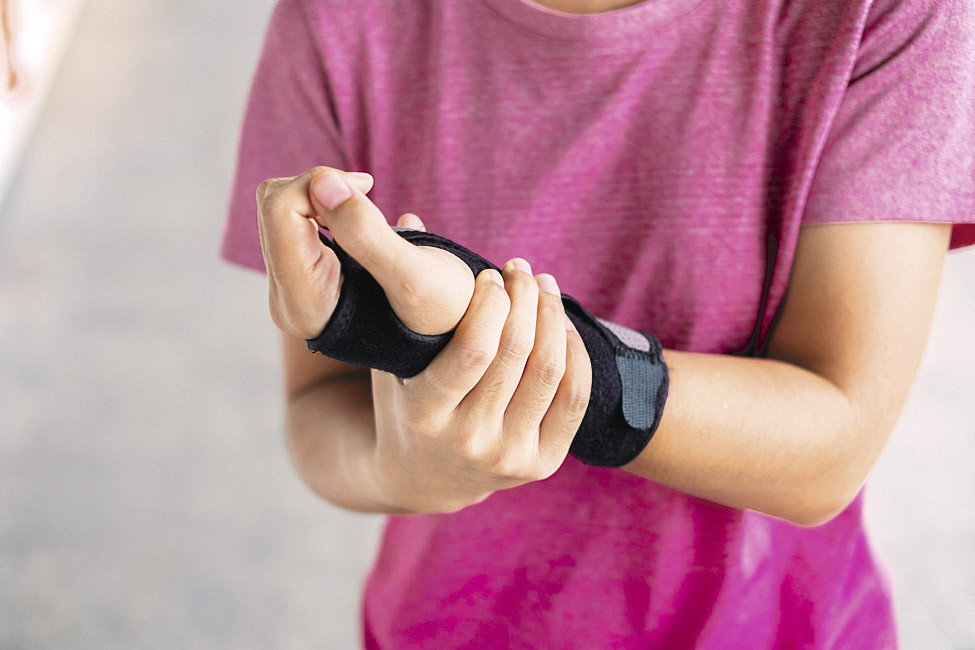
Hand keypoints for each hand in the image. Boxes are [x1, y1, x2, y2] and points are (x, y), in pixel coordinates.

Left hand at [256, 166, 474, 338]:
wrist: (453, 334)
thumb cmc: (445, 311)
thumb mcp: (416, 274)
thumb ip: (367, 232)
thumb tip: (320, 182)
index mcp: (306, 303)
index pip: (281, 209)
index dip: (323, 182)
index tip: (368, 188)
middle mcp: (289, 299)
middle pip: (275, 204)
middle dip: (322, 187)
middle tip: (369, 195)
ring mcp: (293, 289)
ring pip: (282, 208)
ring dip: (327, 198)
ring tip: (370, 218)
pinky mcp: (303, 276)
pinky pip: (294, 219)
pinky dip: (328, 209)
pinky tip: (363, 228)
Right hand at [370, 246, 592, 512]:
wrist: (422, 479)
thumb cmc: (404, 403)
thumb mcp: (391, 359)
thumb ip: (400, 296)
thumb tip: (409, 217)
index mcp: (425, 413)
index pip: (474, 350)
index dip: (491, 303)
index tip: (491, 276)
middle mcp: (468, 441)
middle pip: (517, 354)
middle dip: (524, 298)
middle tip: (521, 270)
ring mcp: (507, 458)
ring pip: (549, 371)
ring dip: (552, 317)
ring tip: (543, 287)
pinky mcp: (539, 467)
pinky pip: (573, 397)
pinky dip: (573, 353)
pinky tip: (561, 325)